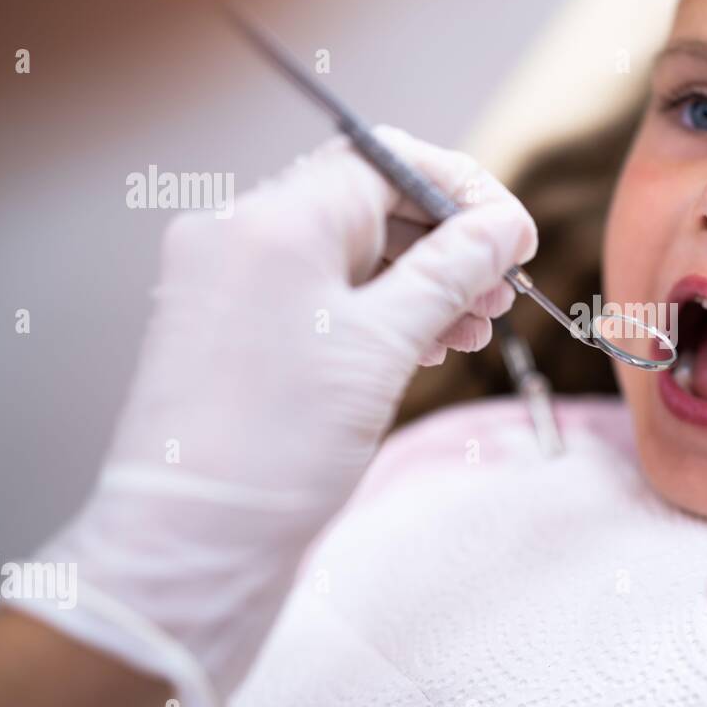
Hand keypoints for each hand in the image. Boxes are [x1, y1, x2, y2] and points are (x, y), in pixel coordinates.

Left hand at [13, 127, 535, 706]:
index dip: (463, 192)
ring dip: (420, 282)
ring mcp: (230, 280)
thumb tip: (505, 225)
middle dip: (446, 244)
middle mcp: (240, 232)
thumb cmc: (279, 445)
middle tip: (501, 292)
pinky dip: (378, 311)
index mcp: (274, 219)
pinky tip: (427, 346)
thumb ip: (452, 271)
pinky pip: (320, 295)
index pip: (387, 161)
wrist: (192, 545)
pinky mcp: (231, 326)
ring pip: (348, 254)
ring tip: (474, 329)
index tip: (514, 237)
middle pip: (369, 204)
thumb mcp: (386, 345)